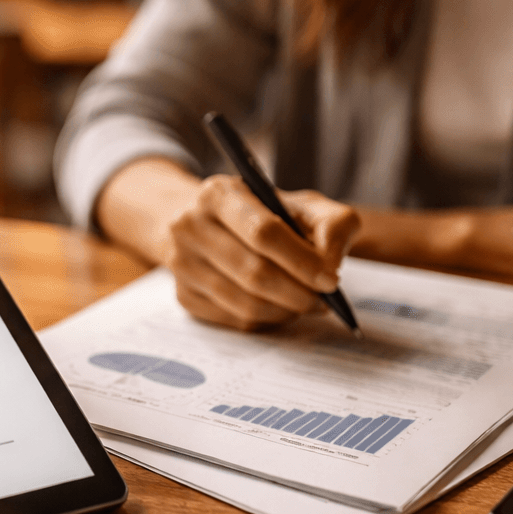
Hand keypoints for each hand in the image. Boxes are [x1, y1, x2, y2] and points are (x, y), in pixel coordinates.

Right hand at [163, 176, 358, 329]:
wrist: (206, 222)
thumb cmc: (263, 214)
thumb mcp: (301, 204)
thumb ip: (331, 225)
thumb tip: (329, 266)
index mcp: (218, 193)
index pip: (263, 232)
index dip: (302, 261)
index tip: (330, 280)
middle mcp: (189, 226)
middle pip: (254, 273)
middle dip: (298, 293)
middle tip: (323, 300)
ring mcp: (181, 264)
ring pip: (245, 303)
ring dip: (285, 310)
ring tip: (306, 303)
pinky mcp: (183, 295)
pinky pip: (235, 320)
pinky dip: (266, 320)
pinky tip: (279, 307)